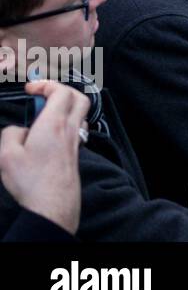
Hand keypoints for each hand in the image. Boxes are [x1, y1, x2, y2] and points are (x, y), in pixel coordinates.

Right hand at [0, 80, 89, 234]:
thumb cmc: (32, 181)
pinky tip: (51, 136)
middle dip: (60, 91)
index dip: (46, 84)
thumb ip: (10, 134)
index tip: (31, 89)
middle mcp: (70, 129)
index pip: (61, 91)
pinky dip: (66, 124)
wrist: (53, 205)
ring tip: (44, 117)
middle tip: (42, 97)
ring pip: (80, 114)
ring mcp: (76, 142)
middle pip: (78, 98)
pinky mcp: (76, 154)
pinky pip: (77, 130)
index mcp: (54, 123)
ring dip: (65, 108)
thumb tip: (18, 129)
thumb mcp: (6, 155)